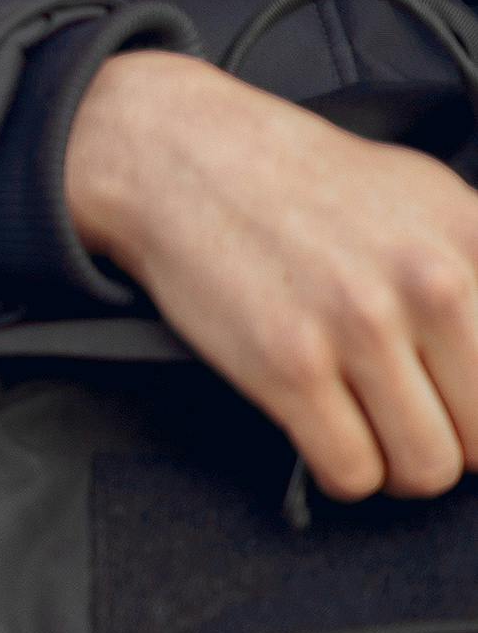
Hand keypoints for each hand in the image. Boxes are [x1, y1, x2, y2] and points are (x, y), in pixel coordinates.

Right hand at [68, 50, 477, 498]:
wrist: (184, 161)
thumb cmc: (301, 184)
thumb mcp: (426, 194)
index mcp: (473, 239)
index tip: (455, 398)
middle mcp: (431, 285)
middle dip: (453, 441)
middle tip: (418, 419)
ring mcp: (358, 328)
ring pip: (427, 469)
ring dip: (400, 467)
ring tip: (375, 435)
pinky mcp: (287, 367)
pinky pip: (351, 471)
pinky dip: (344, 471)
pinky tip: (330, 437)